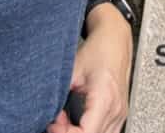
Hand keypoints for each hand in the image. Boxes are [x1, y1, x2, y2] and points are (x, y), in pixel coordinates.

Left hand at [47, 18, 132, 132]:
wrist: (116, 39)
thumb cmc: (98, 50)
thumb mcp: (72, 69)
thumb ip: (58, 93)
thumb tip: (44, 111)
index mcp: (104, 98)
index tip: (52, 125)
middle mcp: (116, 109)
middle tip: (55, 121)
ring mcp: (120, 113)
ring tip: (64, 119)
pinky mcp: (119, 113)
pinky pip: (104, 132)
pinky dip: (88, 130)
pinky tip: (76, 121)